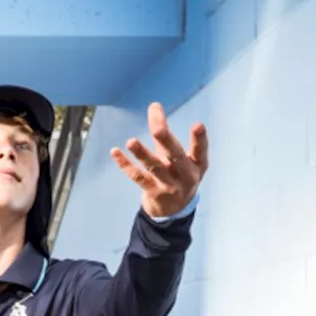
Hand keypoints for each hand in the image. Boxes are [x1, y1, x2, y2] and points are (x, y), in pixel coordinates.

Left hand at [111, 102, 208, 218]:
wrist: (175, 209)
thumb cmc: (178, 174)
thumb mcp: (179, 156)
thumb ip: (165, 133)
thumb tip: (154, 105)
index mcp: (197, 165)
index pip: (200, 151)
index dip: (200, 139)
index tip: (198, 125)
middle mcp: (185, 176)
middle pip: (176, 157)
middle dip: (167, 142)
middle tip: (158, 129)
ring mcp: (168, 186)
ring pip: (154, 168)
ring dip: (142, 154)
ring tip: (131, 141)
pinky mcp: (153, 192)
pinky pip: (138, 177)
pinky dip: (125, 165)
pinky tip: (115, 152)